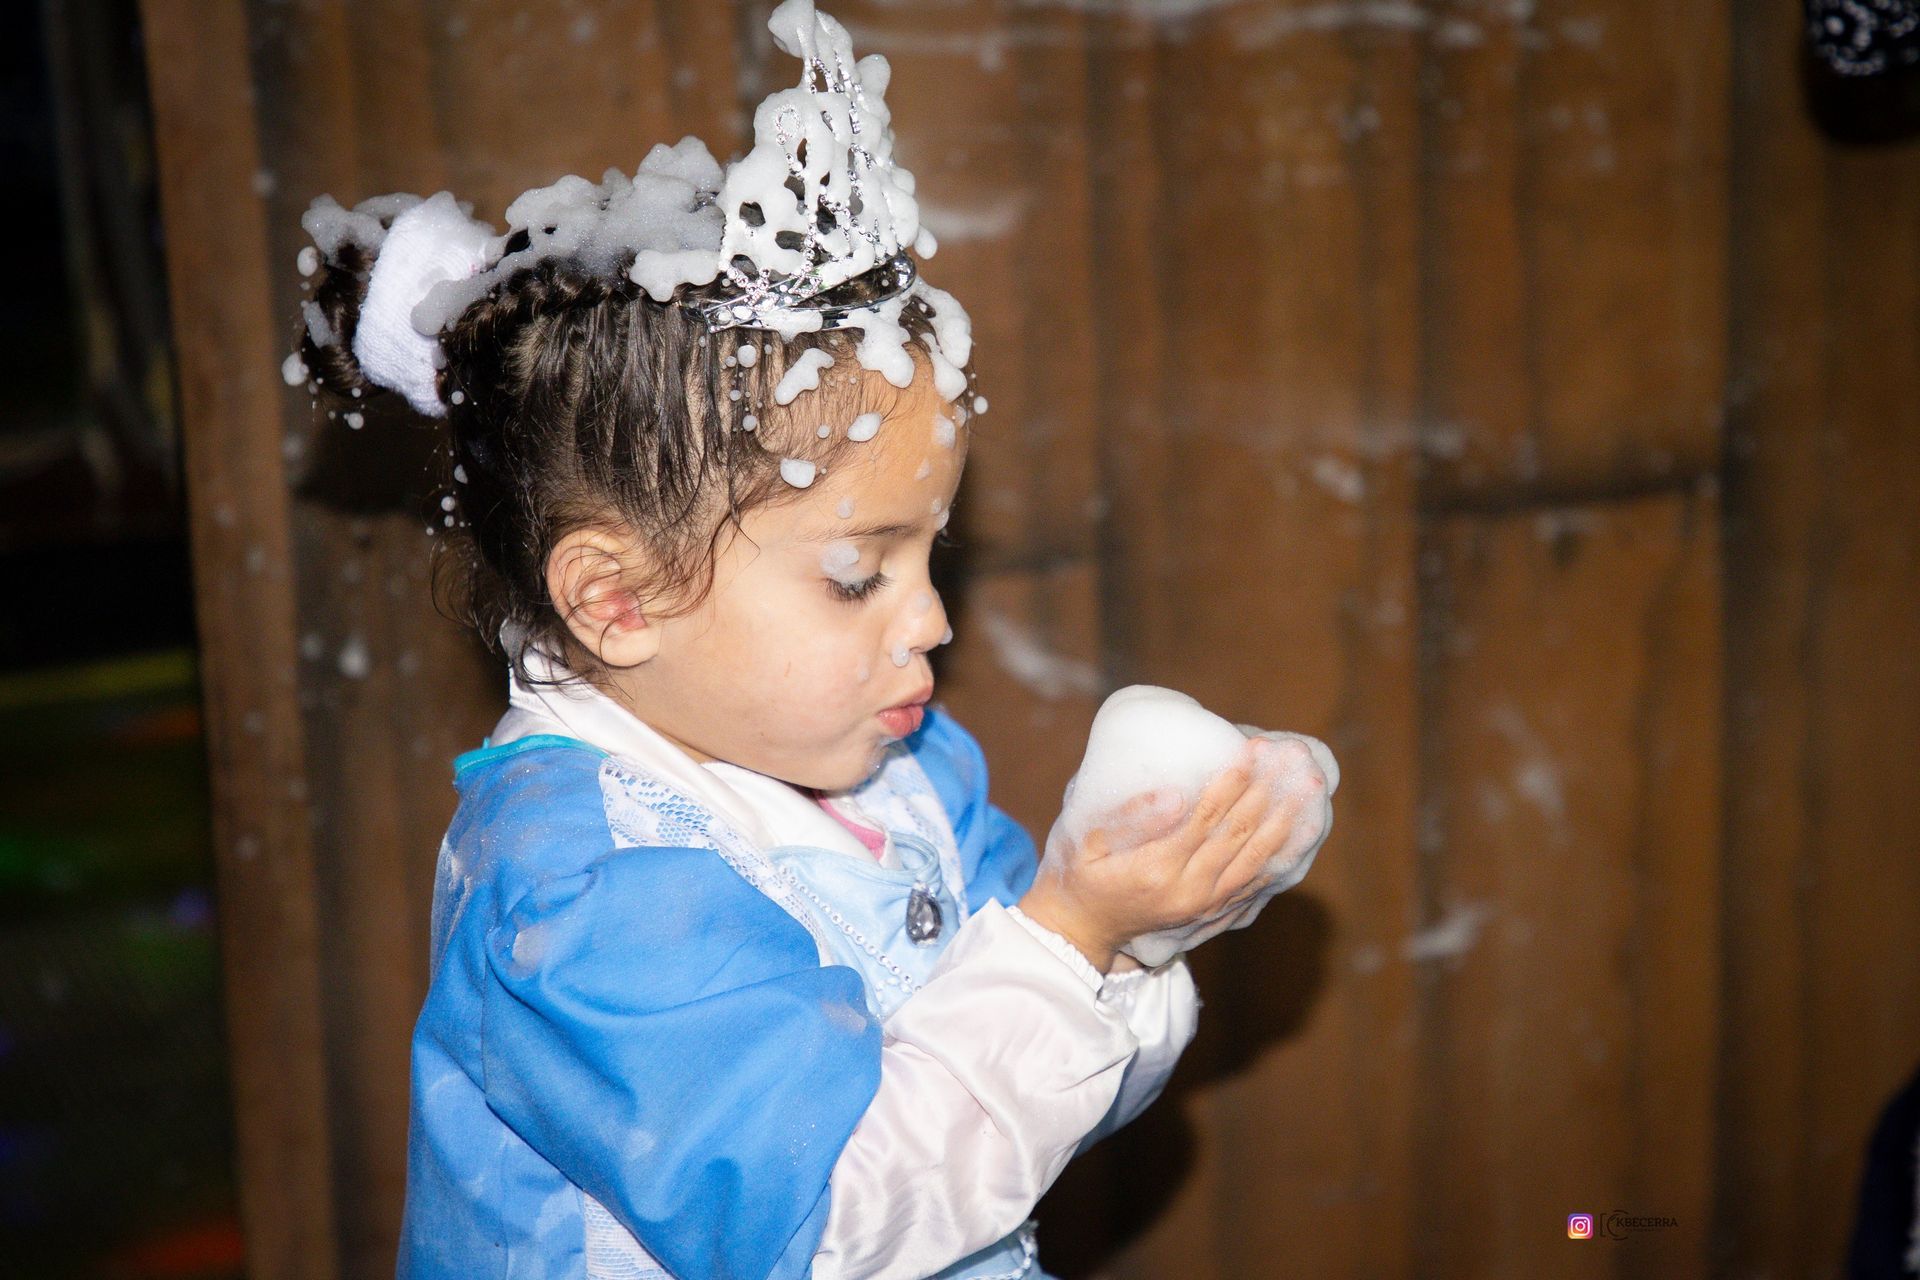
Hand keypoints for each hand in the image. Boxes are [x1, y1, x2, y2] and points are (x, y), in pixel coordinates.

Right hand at [1017, 738, 1307, 971]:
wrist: (1083, 930)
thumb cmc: (1079, 873)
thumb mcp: (1084, 841)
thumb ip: (1127, 818)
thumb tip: (1175, 796)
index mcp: (1157, 869)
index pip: (1205, 821)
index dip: (1231, 785)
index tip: (1251, 752)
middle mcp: (1190, 890)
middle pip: (1239, 837)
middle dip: (1268, 794)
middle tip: (1292, 759)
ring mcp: (1207, 905)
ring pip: (1257, 859)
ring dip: (1286, 821)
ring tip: (1309, 787)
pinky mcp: (1216, 912)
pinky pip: (1259, 882)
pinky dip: (1283, 854)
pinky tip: (1303, 828)